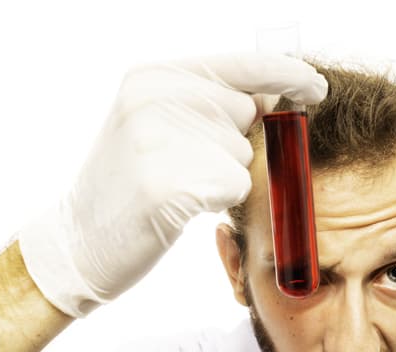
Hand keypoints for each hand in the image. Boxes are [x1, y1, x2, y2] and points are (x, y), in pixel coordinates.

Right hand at [18, 53, 327, 316]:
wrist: (78, 242)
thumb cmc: (127, 187)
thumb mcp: (155, 127)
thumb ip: (206, 105)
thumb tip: (272, 98)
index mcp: (152, 77)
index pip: (240, 65)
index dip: (287, 74)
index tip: (317, 88)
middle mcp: (153, 98)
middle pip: (245, 115)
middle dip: (231, 145)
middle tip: (183, 168)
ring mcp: (157, 139)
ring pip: (241, 156)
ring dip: (220, 178)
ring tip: (174, 188)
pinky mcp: (166, 184)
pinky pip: (233, 186)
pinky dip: (216, 201)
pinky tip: (177, 207)